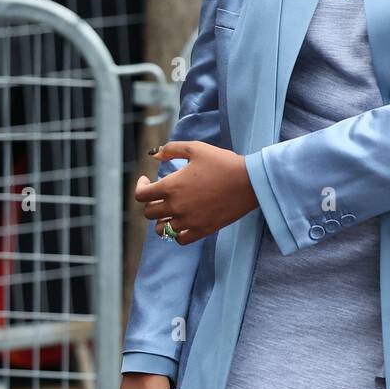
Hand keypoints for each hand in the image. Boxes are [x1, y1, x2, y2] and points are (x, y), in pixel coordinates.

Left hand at [134, 141, 259, 243]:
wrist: (249, 182)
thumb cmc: (223, 162)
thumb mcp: (196, 148)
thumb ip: (171, 149)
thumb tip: (155, 154)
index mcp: (171, 186)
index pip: (141, 195)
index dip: (140, 187)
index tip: (147, 181)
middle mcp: (176, 206)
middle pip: (149, 213)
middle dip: (151, 203)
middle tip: (160, 196)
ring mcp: (189, 221)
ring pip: (162, 230)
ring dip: (162, 220)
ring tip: (169, 212)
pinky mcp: (203, 230)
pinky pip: (180, 240)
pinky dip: (177, 233)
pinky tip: (183, 224)